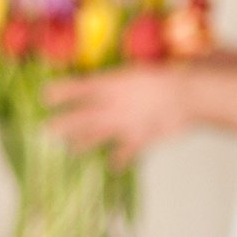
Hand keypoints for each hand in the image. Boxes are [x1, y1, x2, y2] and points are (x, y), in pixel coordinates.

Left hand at [45, 67, 191, 166]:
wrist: (190, 95)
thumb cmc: (169, 76)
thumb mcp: (140, 70)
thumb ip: (121, 79)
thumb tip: (109, 80)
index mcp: (112, 84)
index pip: (80, 88)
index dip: (62, 92)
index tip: (46, 95)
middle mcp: (112, 106)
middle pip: (81, 117)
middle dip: (63, 123)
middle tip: (47, 129)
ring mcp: (124, 125)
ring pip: (96, 135)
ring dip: (82, 143)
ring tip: (72, 149)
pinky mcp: (140, 139)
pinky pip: (125, 153)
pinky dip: (119, 160)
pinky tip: (113, 166)